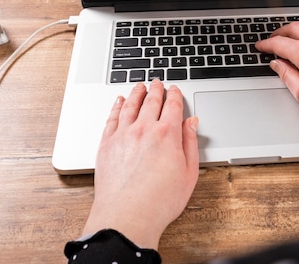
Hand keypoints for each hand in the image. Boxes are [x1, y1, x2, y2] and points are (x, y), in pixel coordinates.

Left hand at [82, 80, 199, 248]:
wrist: (128, 216)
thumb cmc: (159, 201)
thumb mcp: (189, 173)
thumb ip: (190, 143)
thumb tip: (191, 123)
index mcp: (167, 134)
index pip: (173, 106)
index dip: (175, 95)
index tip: (175, 90)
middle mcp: (144, 129)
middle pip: (151, 101)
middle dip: (156, 89)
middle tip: (158, 83)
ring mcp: (123, 135)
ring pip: (130, 105)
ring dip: (136, 93)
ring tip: (139, 86)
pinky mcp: (106, 144)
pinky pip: (112, 118)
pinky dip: (117, 106)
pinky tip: (119, 102)